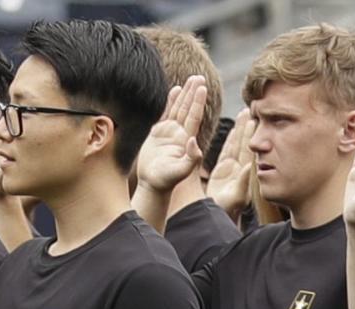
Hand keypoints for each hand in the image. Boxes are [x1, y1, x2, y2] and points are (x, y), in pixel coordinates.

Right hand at [136, 75, 206, 192]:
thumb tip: (195, 141)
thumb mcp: (181, 172)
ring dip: (184, 94)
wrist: (153, 185)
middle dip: (193, 93)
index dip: (198, 102)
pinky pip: (165, 114)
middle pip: (188, 109)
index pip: (194, 117)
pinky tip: (175, 90)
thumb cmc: (166, 181)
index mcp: (187, 140)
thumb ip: (191, 158)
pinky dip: (170, 101)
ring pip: (178, 109)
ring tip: (190, 79)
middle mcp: (180, 134)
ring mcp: (169, 133)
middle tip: (200, 76)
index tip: (202, 87)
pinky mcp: (158, 134)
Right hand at [206, 109, 254, 216]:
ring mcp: (232, 168)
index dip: (250, 134)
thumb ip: (243, 180)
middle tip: (251, 108)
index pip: (248, 148)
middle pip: (244, 142)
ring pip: (237, 144)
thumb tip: (251, 165)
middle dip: (247, 126)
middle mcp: (240, 168)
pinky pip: (228, 151)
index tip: (254, 118)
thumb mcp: (236, 196)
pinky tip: (235, 130)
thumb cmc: (226, 210)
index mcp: (244, 171)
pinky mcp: (223, 171)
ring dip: (240, 129)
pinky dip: (231, 140)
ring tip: (244, 113)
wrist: (215, 218)